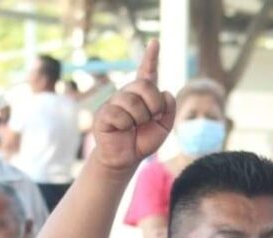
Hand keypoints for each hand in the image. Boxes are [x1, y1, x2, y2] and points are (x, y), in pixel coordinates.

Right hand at [92, 40, 176, 171]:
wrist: (126, 159)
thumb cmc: (142, 141)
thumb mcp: (163, 128)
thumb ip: (169, 111)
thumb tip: (166, 92)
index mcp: (142, 96)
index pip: (146, 73)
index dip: (151, 58)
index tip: (155, 42)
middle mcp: (127, 94)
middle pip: (144, 85)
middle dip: (154, 104)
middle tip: (152, 118)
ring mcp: (114, 102)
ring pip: (132, 101)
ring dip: (140, 118)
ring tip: (134, 127)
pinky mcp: (103, 114)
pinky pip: (119, 114)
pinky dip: (126, 125)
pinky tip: (122, 130)